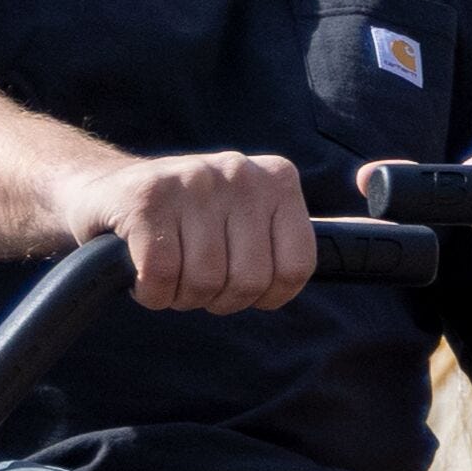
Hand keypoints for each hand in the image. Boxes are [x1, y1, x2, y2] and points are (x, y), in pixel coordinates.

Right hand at [77, 147, 321, 315]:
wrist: (100, 191)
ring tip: (168, 273)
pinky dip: (150, 292)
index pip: (297, 267)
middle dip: (218, 298)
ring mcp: (192, 180)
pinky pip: (161, 276)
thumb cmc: (185, 220)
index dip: (266, 295)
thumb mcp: (247, 219)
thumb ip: (290, 238)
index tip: (241, 286)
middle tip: (195, 281)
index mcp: (277, 179)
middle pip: (249, 281)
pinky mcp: (145, 199)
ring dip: (180, 296)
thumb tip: (371, 245)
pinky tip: (142, 274)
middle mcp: (240, 172)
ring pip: (205, 281)